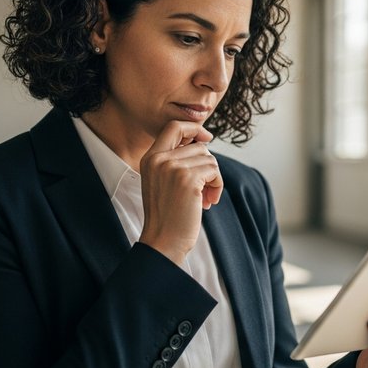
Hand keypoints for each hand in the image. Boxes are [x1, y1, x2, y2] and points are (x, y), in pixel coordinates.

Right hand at [138, 120, 222, 263]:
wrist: (163, 241)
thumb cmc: (168, 215)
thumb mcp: (163, 181)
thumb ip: (175, 160)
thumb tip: (203, 141)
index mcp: (150, 158)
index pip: (173, 126)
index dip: (193, 128)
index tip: (206, 138)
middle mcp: (159, 159)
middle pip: (198, 146)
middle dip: (207, 166)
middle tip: (205, 189)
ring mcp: (172, 167)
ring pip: (209, 158)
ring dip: (213, 179)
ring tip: (205, 198)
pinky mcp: (188, 179)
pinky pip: (214, 171)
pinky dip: (217, 186)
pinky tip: (209, 202)